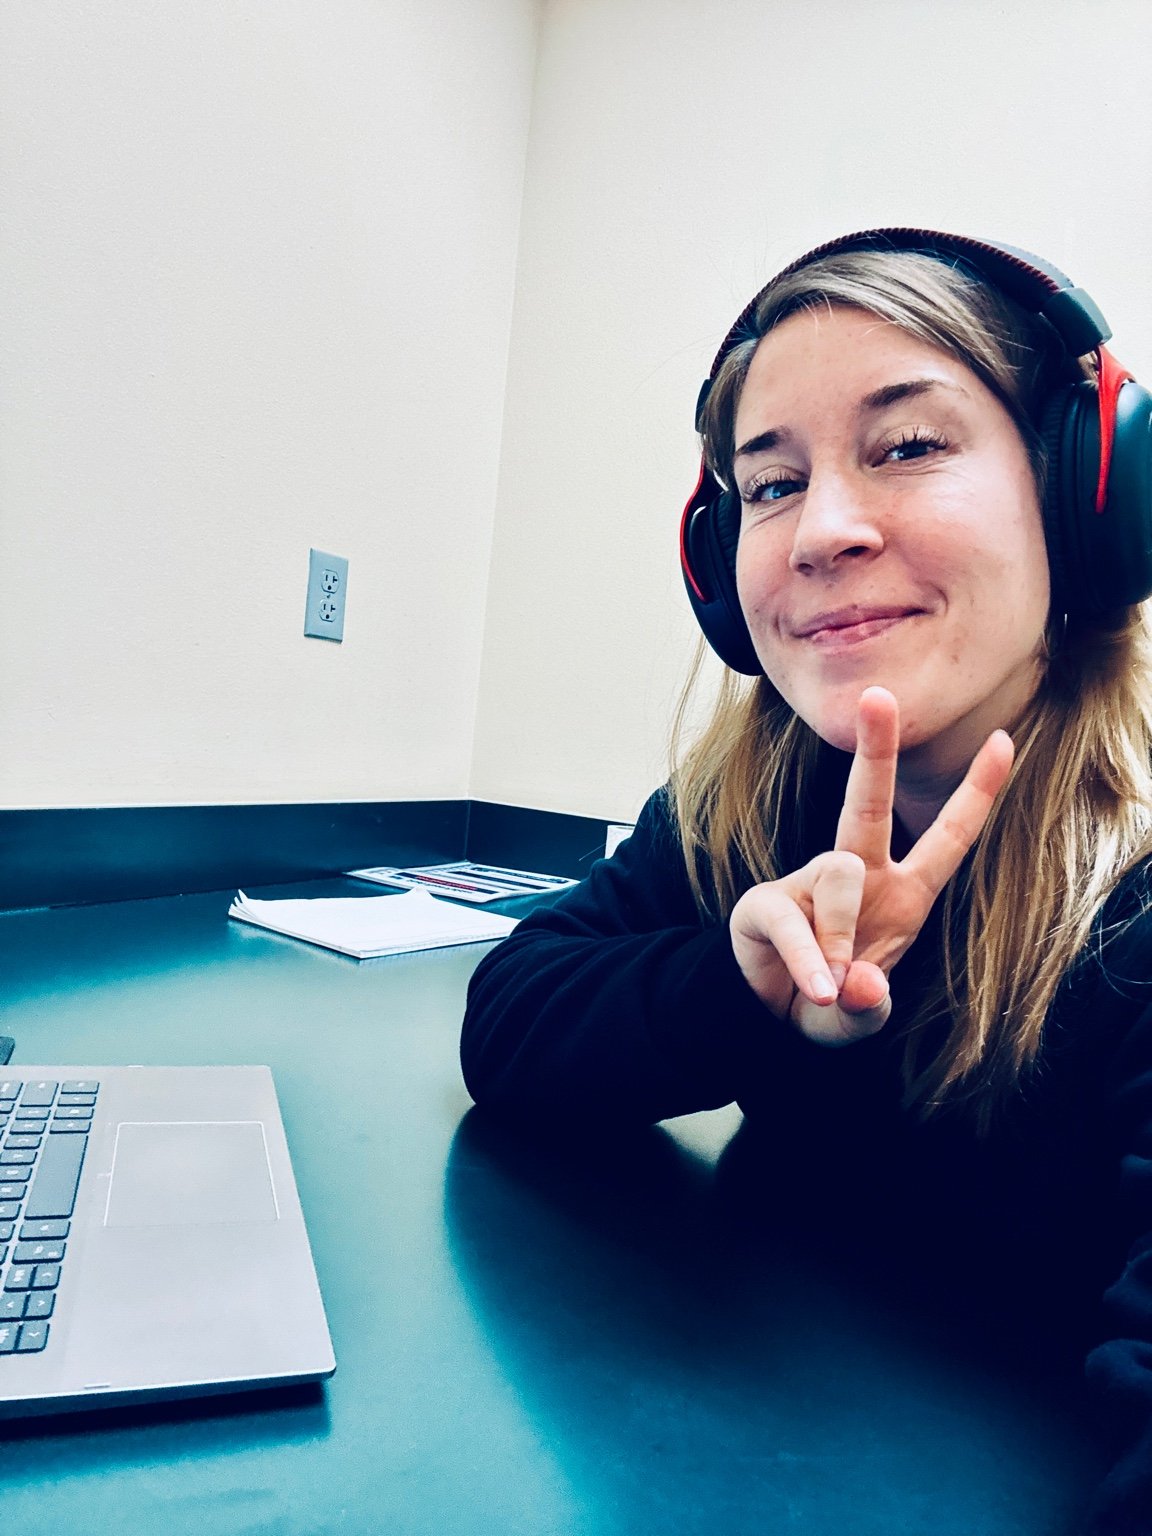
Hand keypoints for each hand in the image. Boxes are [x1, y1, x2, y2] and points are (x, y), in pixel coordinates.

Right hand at [729, 687, 1014, 1046]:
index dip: (976, 792)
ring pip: (839, 871)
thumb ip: (869, 1010)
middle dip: (876, 749)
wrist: (767, 1023)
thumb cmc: (829, 1005)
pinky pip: (794, 919)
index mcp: (901, 895)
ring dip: (841, 934)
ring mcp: (809, 884)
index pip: (947, 837)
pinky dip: (809, 961)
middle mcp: (859, 878)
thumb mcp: (860, 1019)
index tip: (1002, 739)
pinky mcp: (767, 904)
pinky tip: (817, 987)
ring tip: (831, 985)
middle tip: (877, 697)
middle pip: (868, 803)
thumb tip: (860, 984)